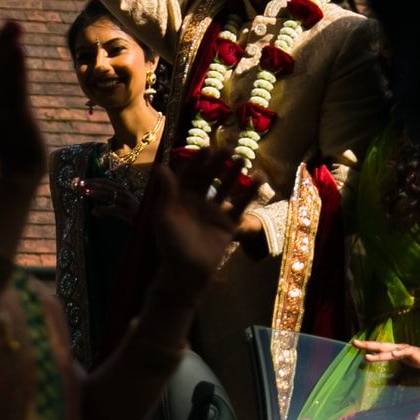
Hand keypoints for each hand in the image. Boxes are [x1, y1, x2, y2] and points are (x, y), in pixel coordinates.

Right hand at [0, 22, 46, 181]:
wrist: (22, 171)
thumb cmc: (14, 145)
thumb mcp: (3, 119)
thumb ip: (2, 100)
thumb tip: (0, 86)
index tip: (7, 32)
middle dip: (2, 42)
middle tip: (13, 23)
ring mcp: (0, 108)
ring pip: (2, 73)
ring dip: (8, 47)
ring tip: (15, 26)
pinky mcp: (15, 114)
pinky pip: (14, 87)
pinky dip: (15, 67)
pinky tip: (19, 49)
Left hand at [77, 177, 140, 222]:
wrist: (150, 222)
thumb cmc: (135, 214)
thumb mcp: (123, 205)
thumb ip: (111, 203)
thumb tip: (93, 209)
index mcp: (123, 190)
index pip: (106, 182)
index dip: (94, 180)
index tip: (82, 181)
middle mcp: (125, 193)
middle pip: (107, 186)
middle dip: (93, 184)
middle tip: (80, 183)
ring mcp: (127, 202)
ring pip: (110, 194)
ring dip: (97, 192)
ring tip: (85, 192)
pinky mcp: (129, 212)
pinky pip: (114, 209)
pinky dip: (103, 210)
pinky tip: (93, 212)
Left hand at [146, 155, 263, 300]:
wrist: (187, 271)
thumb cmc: (171, 243)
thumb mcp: (165, 215)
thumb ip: (166, 190)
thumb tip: (161, 166)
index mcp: (180, 199)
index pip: (189, 175)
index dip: (197, 162)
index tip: (207, 148)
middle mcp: (197, 203)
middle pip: (209, 178)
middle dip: (218, 163)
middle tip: (229, 147)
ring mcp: (214, 213)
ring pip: (226, 188)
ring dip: (234, 174)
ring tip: (243, 159)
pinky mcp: (228, 224)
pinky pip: (240, 205)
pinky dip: (249, 193)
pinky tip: (259, 178)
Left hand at [356, 340, 419, 372]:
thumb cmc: (418, 363)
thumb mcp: (404, 370)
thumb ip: (395, 375)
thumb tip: (389, 382)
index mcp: (393, 351)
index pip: (378, 348)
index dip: (367, 347)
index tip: (354, 345)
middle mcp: (396, 348)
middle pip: (380, 346)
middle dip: (367, 345)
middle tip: (354, 343)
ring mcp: (404, 349)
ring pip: (389, 350)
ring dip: (377, 353)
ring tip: (367, 356)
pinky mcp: (412, 352)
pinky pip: (404, 352)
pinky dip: (398, 353)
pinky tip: (392, 355)